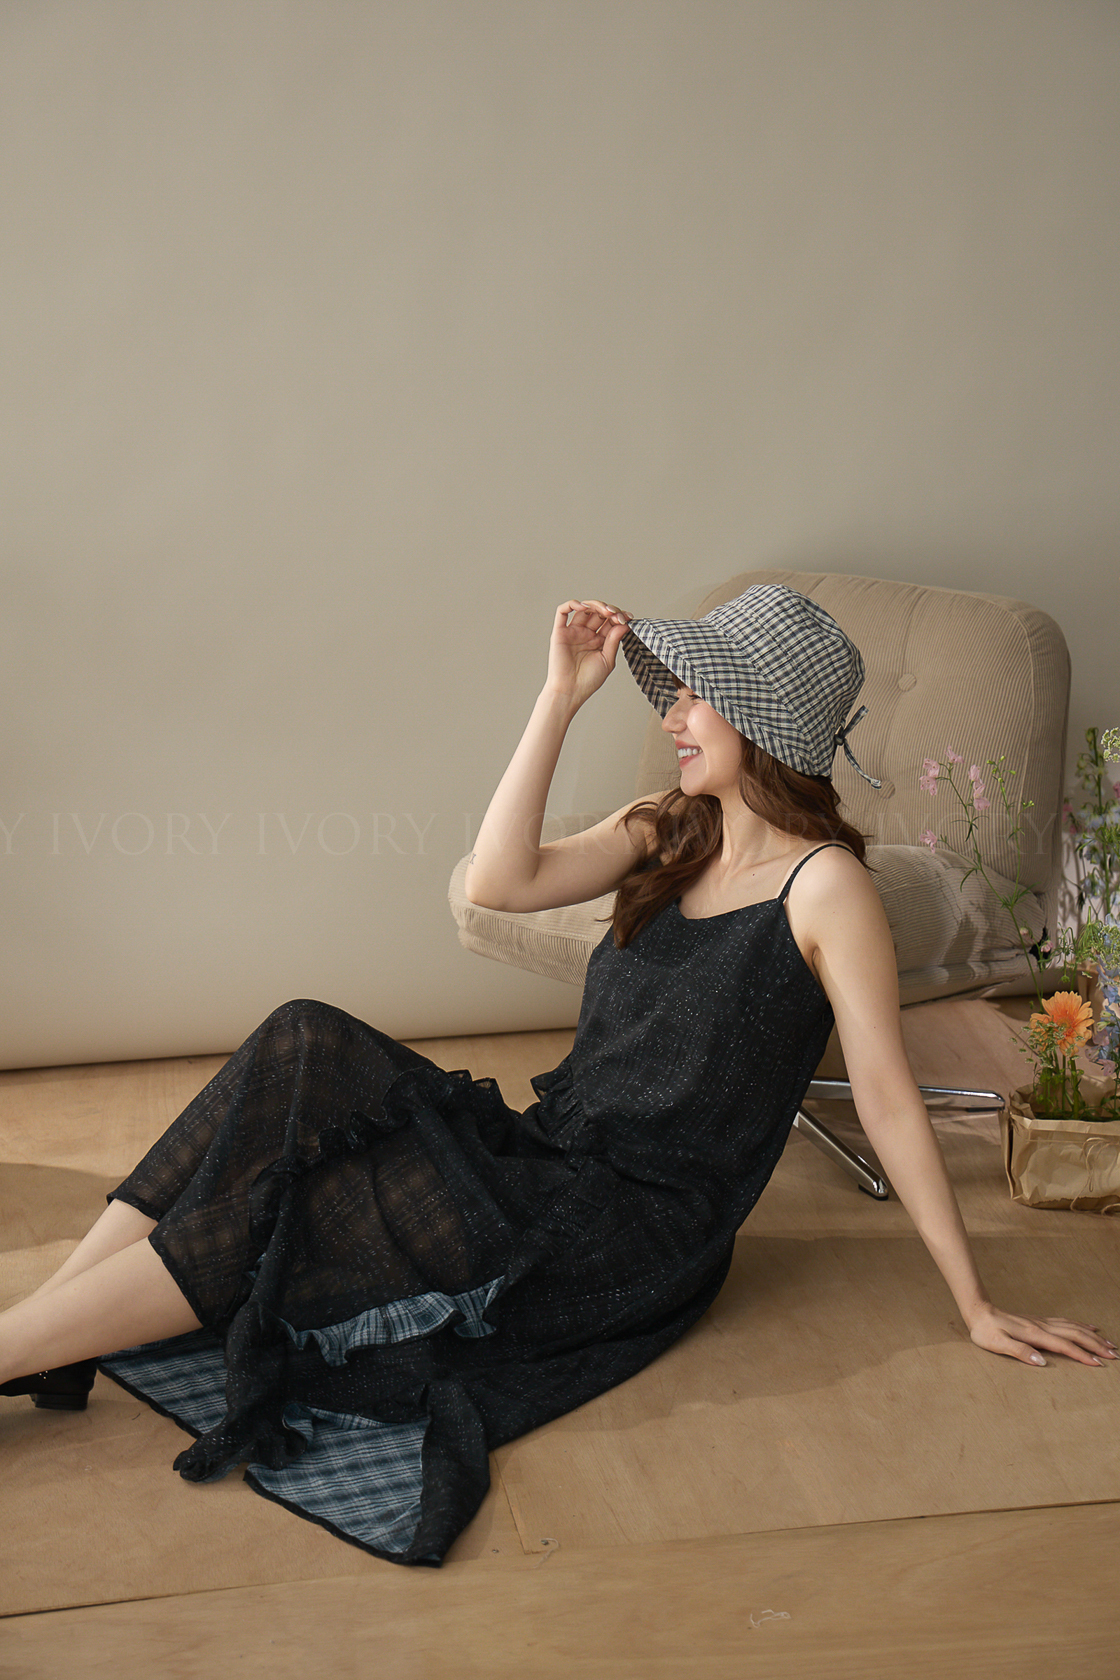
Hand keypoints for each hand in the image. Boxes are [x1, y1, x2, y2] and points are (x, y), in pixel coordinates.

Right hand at [545, 598, 630, 708]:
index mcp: (598, 640)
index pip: (610, 621)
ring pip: (584, 608)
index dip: (619, 616)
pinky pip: (563, 612)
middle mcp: (586, 634)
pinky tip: (584, 607)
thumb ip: (614, 640)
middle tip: (617, 615)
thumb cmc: (588, 680)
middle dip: (610, 610)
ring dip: (596, 605)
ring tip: (605, 611)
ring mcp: (573, 632)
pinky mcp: (560, 632)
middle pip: (598, 612)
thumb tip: (624, 623)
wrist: (570, 691)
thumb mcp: (608, 659)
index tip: (628, 618)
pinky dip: (572, 604)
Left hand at [967, 1304, 1117, 1367]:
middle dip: (1096, 1345)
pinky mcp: (1040, 1321)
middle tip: (1115, 1356)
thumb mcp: (997, 1344)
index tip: (1099, 1364)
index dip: (1082, 1355)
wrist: (979, 1312)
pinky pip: (1066, 1322)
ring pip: (1074, 1328)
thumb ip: (1019, 1351)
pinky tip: (1089, 1327)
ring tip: (1109, 1344)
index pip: (1064, 1346)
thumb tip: (1041, 1362)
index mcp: (1035, 1335)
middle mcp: (1042, 1327)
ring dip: (1093, 1336)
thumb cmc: (986, 1331)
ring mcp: (1042, 1322)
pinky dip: (1081, 1326)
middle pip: (1075, 1335)